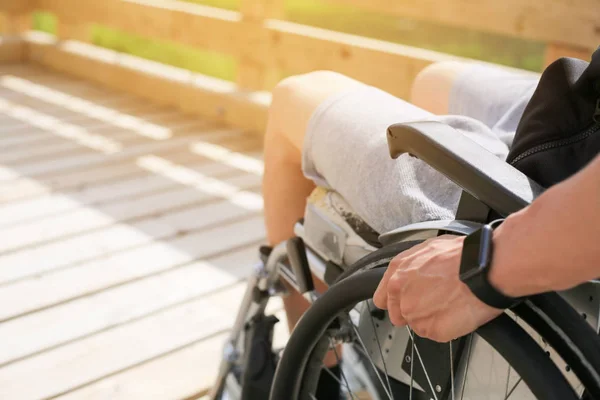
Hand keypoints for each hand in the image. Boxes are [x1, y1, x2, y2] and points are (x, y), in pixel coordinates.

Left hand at [373, 235, 502, 341]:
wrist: (483, 269)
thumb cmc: (462, 256)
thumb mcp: (428, 249)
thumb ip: (412, 266)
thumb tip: (411, 274)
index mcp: (397, 273)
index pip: (382, 299)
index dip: (395, 302)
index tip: (403, 303)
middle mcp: (401, 295)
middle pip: (399, 316)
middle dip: (414, 312)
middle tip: (435, 303)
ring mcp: (415, 314)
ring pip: (417, 325)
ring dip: (431, 319)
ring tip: (450, 304)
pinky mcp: (431, 330)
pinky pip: (435, 334)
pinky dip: (446, 328)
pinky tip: (456, 313)